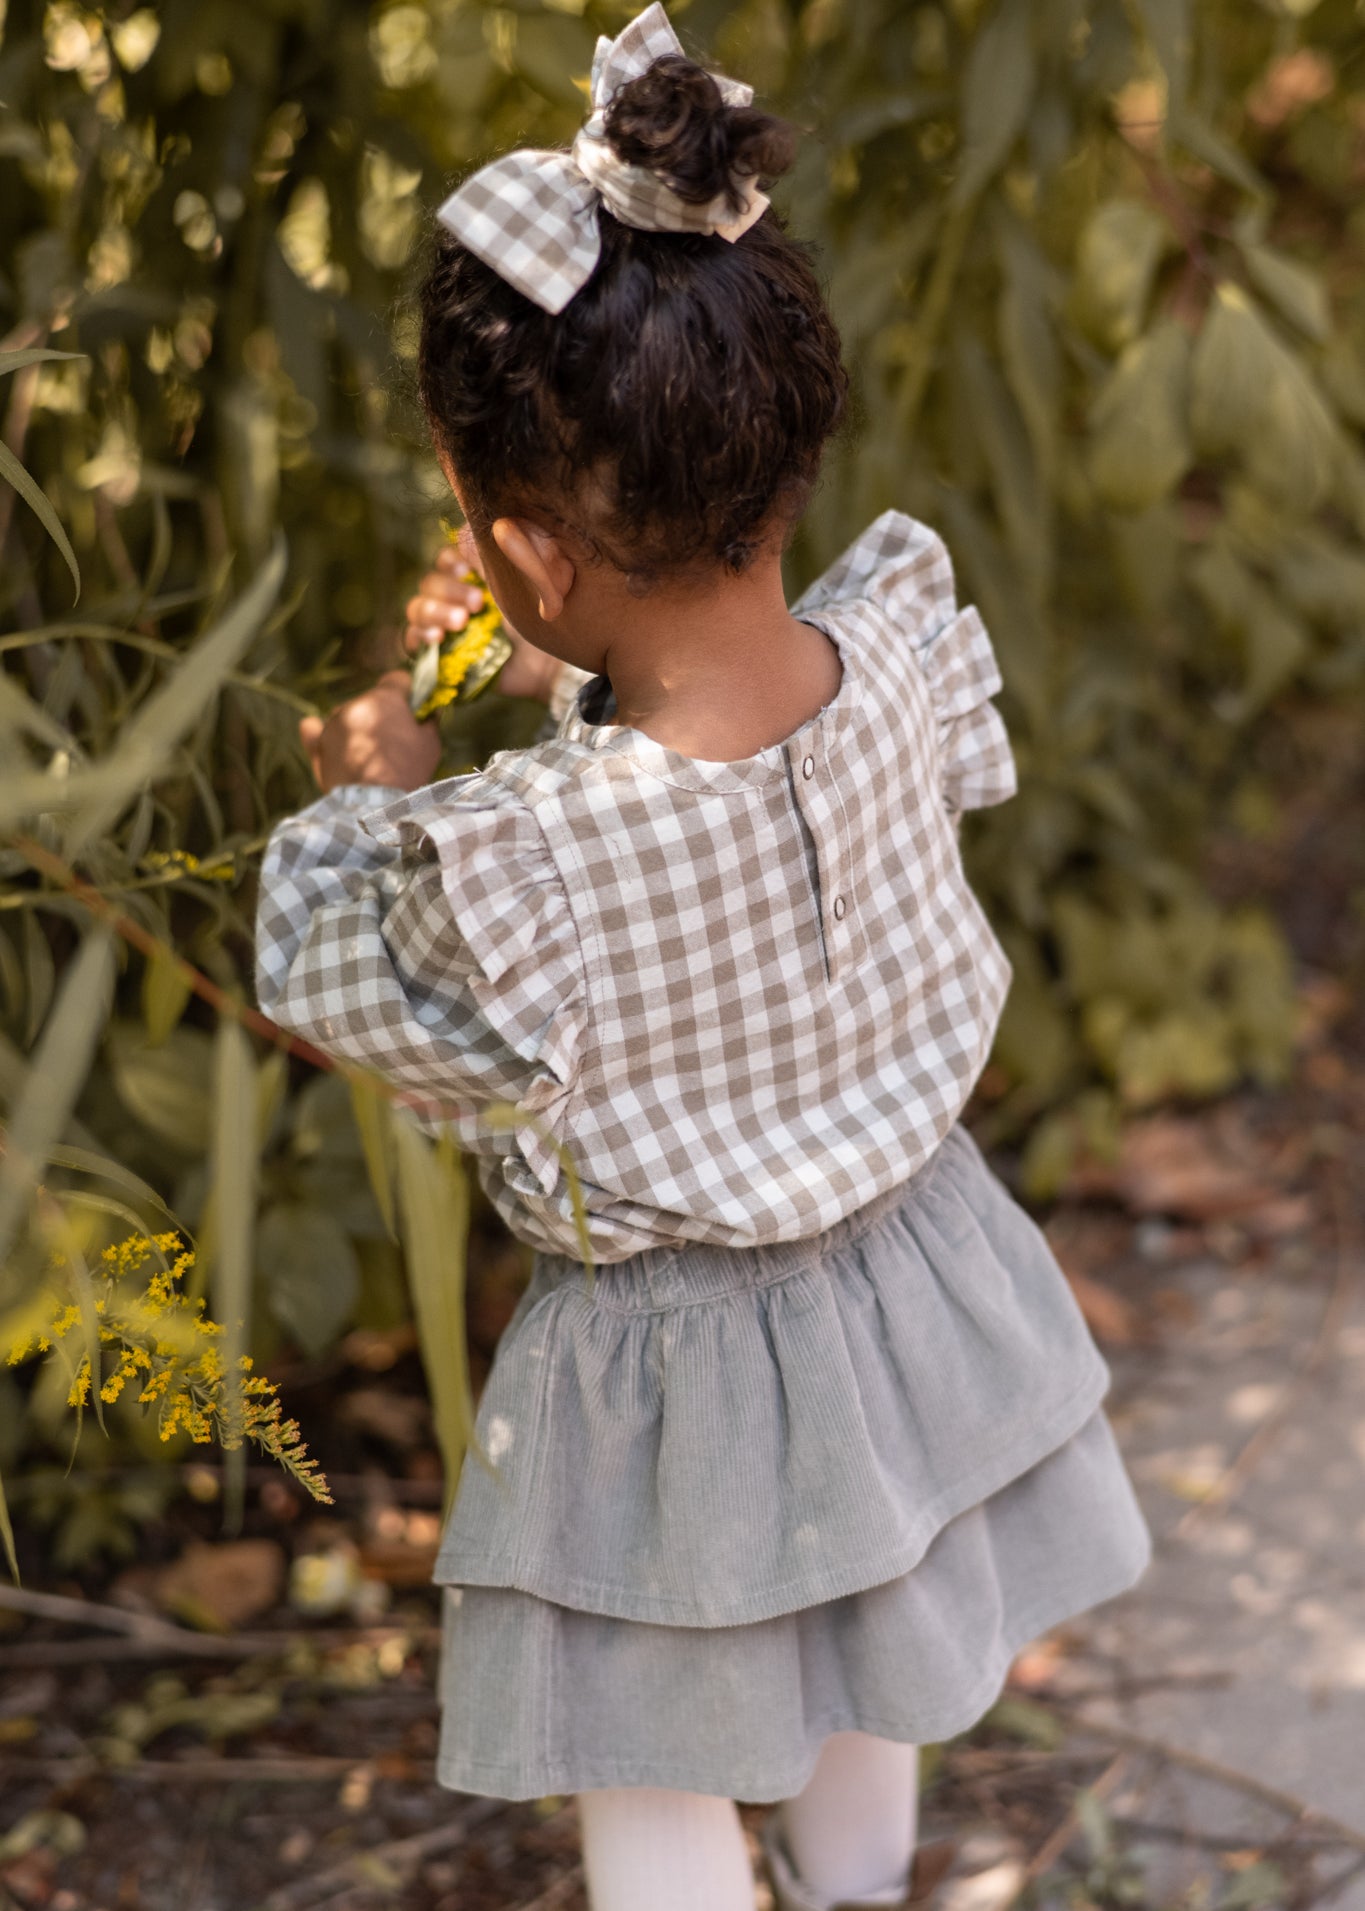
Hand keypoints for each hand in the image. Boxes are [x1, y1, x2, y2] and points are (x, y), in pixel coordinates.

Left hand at [298, 671, 441, 793]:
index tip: (413, 710)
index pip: (397, 680)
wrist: (374, 806)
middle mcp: (355, 704)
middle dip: (382, 715)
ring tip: (368, 756)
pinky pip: (312, 728)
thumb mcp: (430, 745)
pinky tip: (322, 734)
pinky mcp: (317, 744)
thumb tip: (429, 713)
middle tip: (393, 742)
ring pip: (348, 716)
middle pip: (372, 700)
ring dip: (358, 727)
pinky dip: (318, 731)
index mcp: (385, 698)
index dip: (408, 694)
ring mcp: (333, 723)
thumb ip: (429, 722)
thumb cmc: (407, 772)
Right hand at [403, 533, 562, 704]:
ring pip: (418, 607)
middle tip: (477, 602)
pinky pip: (413, 637)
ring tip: (462, 621)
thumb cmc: (538, 624)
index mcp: (473, 576)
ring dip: (436, 611)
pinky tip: (438, 637)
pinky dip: (421, 634)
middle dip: (450, 590)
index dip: (452, 561)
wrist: (544, 668)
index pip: (448, 558)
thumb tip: (472, 533)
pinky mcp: (438, 651)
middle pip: (431, 582)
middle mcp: (454, 596)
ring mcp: (443, 624)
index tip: (468, 570)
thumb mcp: (521, 590)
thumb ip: (497, 563)